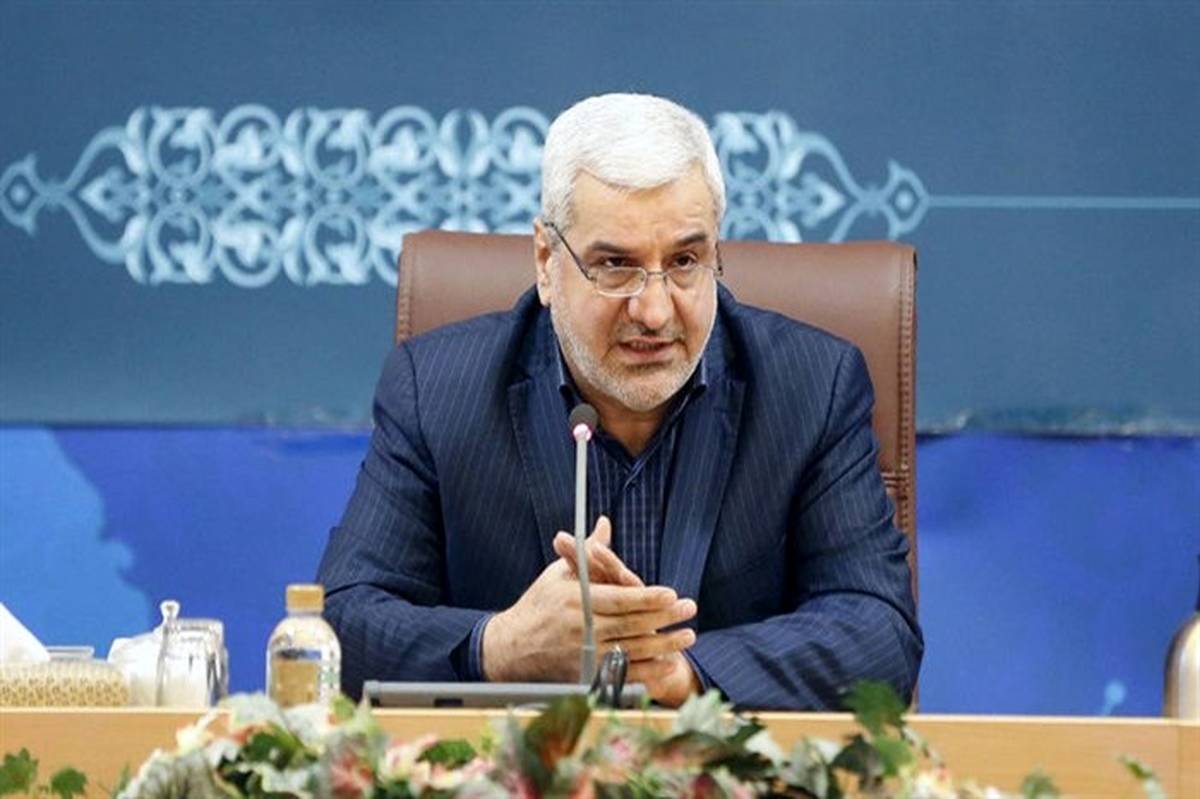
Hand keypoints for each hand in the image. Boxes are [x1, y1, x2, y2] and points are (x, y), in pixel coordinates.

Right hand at [554, 516, 702, 702]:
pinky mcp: (585, 676)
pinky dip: (647, 671)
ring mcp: (584, 656)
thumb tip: (605, 523)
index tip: (671, 593)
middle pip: (632, 624)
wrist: (510, 648)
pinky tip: (668, 664)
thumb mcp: (560, 574)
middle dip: (664, 617)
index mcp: (576, 601)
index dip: (648, 597)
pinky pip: (622, 675)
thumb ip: (589, 552)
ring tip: (688, 636)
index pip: (620, 599)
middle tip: (689, 608)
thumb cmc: (539, 605)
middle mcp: (582, 629)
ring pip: (633, 650)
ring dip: (664, 644)